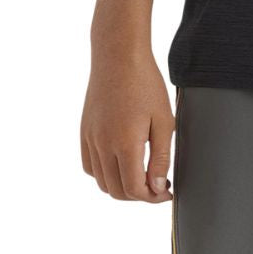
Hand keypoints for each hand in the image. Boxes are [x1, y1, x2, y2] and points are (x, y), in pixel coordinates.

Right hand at [80, 50, 173, 201]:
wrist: (119, 56)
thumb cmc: (146, 83)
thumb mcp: (164, 120)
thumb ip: (160, 157)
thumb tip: (157, 187)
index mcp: (124, 143)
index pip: (134, 189)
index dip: (152, 197)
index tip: (167, 192)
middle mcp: (102, 145)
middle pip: (117, 191)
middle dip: (139, 196)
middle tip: (158, 186)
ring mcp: (90, 139)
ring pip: (102, 182)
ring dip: (121, 187)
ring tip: (142, 175)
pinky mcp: (84, 132)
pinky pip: (90, 166)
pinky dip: (104, 174)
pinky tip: (121, 163)